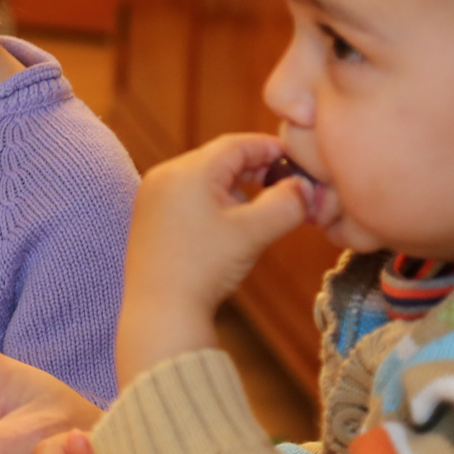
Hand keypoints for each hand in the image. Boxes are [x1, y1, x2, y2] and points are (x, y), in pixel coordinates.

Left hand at [118, 133, 307, 385]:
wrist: (161, 309)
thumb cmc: (205, 267)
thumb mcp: (254, 232)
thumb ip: (287, 204)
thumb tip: (305, 187)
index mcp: (187, 170)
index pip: (236, 144)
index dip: (270, 148)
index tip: (297, 159)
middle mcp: (164, 174)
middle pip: (218, 158)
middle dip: (254, 168)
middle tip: (285, 184)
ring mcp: (152, 195)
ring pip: (204, 176)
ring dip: (234, 186)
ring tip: (259, 209)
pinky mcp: (149, 215)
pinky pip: (187, 193)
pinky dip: (213, 199)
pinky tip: (229, 224)